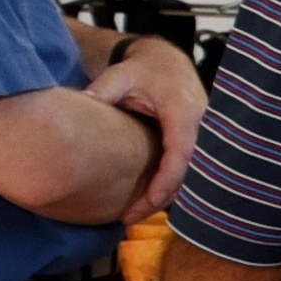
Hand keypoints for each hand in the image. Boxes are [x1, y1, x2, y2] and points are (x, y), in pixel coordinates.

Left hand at [95, 38, 206, 214]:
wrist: (166, 62)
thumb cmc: (143, 69)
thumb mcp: (119, 75)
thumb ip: (101, 92)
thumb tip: (77, 108)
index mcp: (184, 112)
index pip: (181, 156)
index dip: (164, 184)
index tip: (143, 204)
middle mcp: (202, 128)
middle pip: (188, 176)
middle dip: (160, 200)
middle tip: (129, 218)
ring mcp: (203, 139)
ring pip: (190, 178)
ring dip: (163, 197)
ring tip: (133, 213)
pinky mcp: (198, 145)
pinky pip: (187, 172)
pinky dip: (168, 186)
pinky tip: (144, 198)